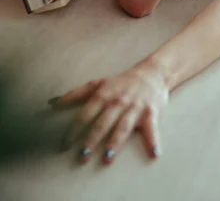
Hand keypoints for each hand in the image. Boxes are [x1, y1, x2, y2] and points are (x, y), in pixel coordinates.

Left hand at [49, 60, 168, 165]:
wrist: (152, 73)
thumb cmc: (122, 81)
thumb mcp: (98, 83)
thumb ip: (76, 94)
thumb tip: (53, 103)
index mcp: (104, 94)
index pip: (86, 114)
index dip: (74, 129)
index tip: (65, 145)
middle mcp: (118, 101)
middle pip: (103, 123)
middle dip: (92, 139)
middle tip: (82, 155)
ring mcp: (135, 108)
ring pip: (123, 127)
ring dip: (115, 142)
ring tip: (107, 157)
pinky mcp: (151, 113)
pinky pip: (151, 128)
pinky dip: (153, 140)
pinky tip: (153, 153)